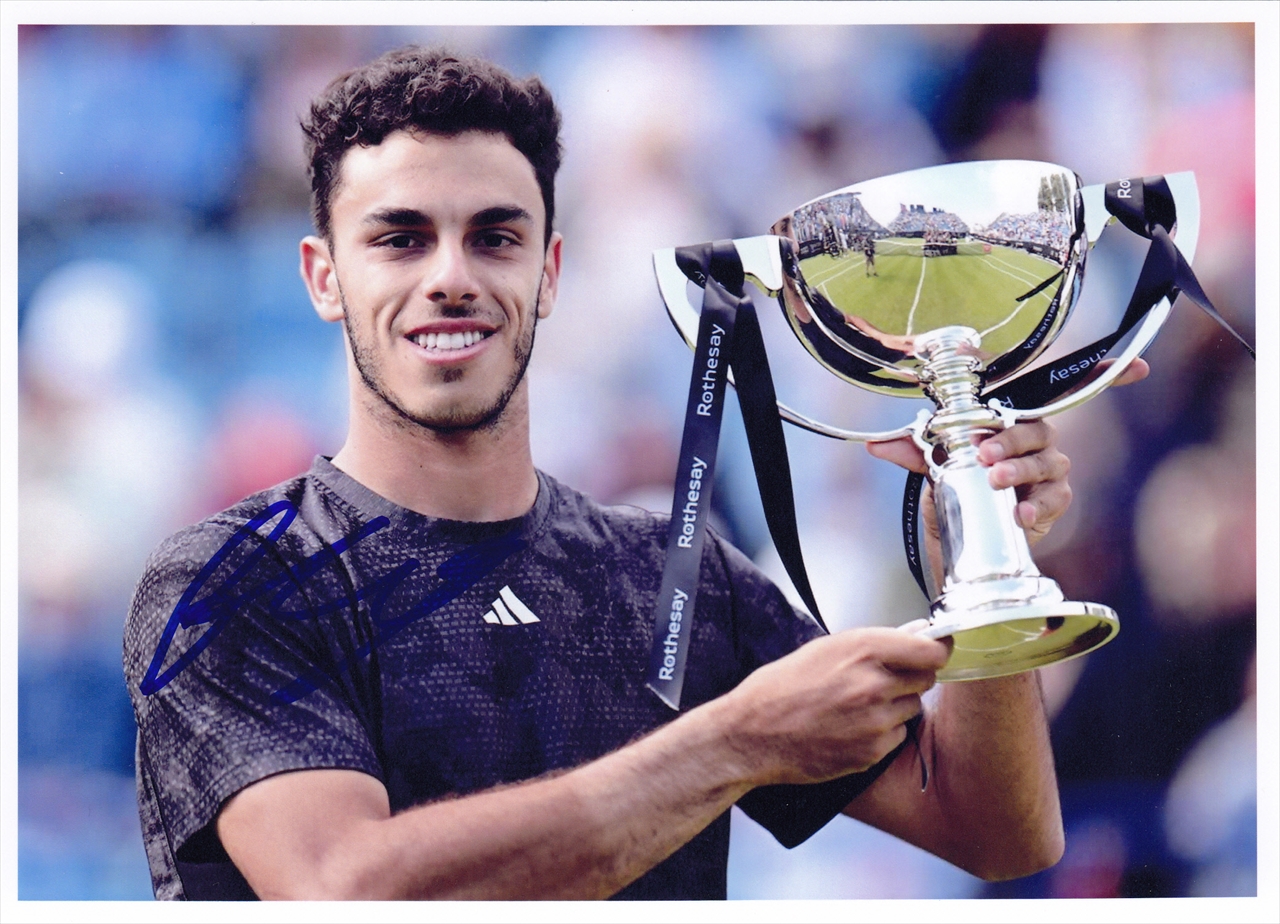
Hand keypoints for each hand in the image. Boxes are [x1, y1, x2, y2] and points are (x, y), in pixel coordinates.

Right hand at [722, 628, 949, 784]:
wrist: (752, 734)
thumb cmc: (781, 687)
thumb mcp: (824, 649)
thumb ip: (875, 642)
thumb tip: (915, 633)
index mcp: (863, 650)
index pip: (932, 649)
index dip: (937, 649)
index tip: (936, 650)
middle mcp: (875, 684)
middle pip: (927, 678)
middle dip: (912, 677)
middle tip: (883, 680)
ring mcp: (875, 721)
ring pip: (912, 708)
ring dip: (896, 706)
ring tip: (857, 706)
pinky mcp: (872, 752)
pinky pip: (896, 737)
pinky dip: (881, 733)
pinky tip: (850, 728)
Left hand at [867, 359, 1148, 545]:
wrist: (959, 536)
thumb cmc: (954, 487)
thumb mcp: (932, 465)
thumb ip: (912, 450)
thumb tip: (877, 443)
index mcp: (1012, 419)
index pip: (1054, 390)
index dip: (1103, 373)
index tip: (1138, 366)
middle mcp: (1036, 439)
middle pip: (1040, 427)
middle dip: (1013, 438)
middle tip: (985, 454)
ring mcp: (1047, 470)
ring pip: (1047, 461)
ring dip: (1019, 469)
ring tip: (994, 480)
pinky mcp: (1052, 502)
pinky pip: (1054, 498)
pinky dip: (1035, 504)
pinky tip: (1018, 513)